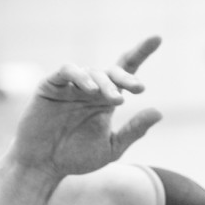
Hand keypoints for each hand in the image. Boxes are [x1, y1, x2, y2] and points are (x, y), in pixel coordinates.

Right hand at [6, 36, 163, 179]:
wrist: (44, 166)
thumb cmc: (76, 157)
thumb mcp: (112, 147)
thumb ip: (134, 130)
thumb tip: (159, 112)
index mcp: (106, 100)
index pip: (125, 73)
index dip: (140, 53)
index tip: (157, 39)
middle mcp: (90, 89)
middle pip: (112, 72)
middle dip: (127, 77)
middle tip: (139, 88)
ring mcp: (71, 87)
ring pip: (92, 72)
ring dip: (106, 83)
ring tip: (115, 99)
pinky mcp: (51, 86)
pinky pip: (67, 71)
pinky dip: (80, 75)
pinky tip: (90, 89)